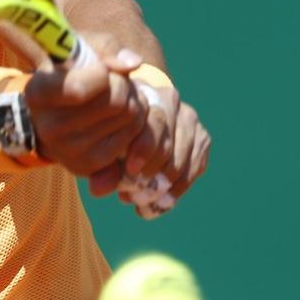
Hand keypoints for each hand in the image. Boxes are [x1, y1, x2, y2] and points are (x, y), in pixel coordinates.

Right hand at [23, 35, 147, 177]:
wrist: (54, 113)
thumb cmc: (72, 73)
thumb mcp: (81, 50)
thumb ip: (107, 49)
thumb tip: (133, 63)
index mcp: (37, 93)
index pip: (78, 89)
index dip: (102, 72)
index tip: (100, 69)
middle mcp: (48, 127)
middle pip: (116, 100)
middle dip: (124, 84)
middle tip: (115, 81)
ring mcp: (68, 150)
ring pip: (130, 115)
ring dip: (134, 99)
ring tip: (117, 96)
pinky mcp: (89, 164)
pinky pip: (134, 134)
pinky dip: (135, 120)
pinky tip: (118, 117)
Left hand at [92, 98, 210, 215]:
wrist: (129, 118)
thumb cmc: (109, 130)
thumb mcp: (101, 144)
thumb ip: (100, 166)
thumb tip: (98, 190)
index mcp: (143, 92)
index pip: (154, 121)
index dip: (145, 149)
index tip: (131, 172)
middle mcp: (171, 100)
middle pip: (170, 143)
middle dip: (153, 175)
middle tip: (135, 196)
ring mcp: (189, 118)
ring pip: (184, 160)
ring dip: (164, 189)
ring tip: (143, 204)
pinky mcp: (201, 139)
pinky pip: (194, 169)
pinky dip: (176, 191)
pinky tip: (157, 206)